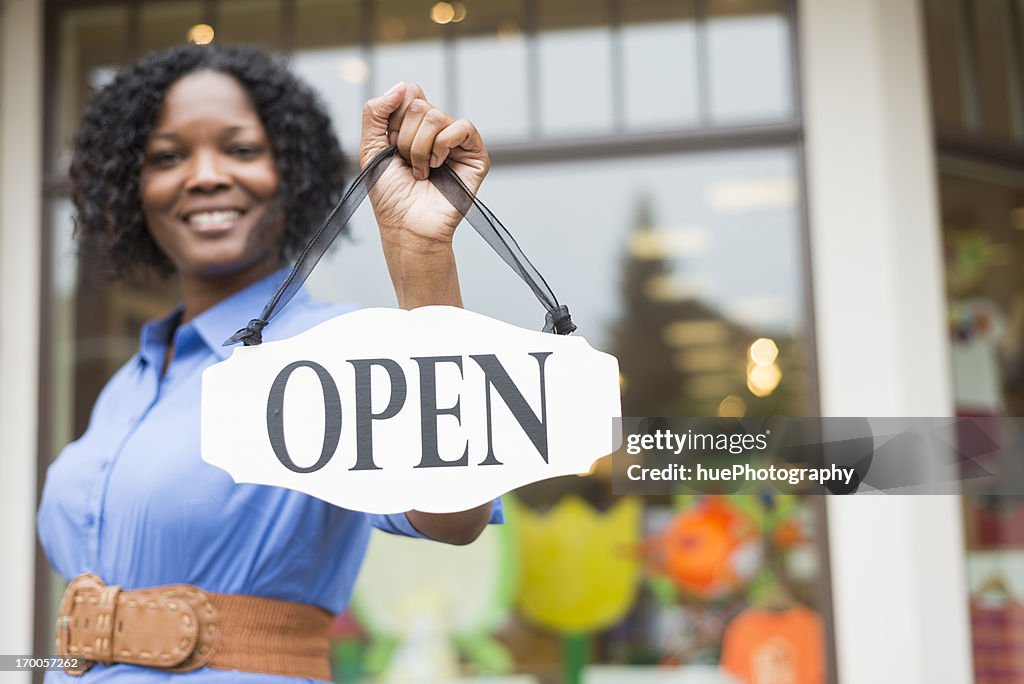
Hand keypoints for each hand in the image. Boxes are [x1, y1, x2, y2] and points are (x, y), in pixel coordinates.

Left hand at [359, 82, 489, 250]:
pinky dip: (443, 145)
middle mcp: (437, 130)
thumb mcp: (369, 149)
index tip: (390, 145)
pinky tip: (437, 166)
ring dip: (419, 148)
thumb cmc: (389, 195)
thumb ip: (374, 112)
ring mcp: (457, 142)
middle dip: (404, 137)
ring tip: (421, 172)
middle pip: (419, 105)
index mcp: (413, 125)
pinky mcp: (475, 155)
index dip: (394, 116)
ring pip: (436, 116)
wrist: (407, 227)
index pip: (408, 92)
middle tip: (406, 163)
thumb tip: (402, 85)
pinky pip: (463, 128)